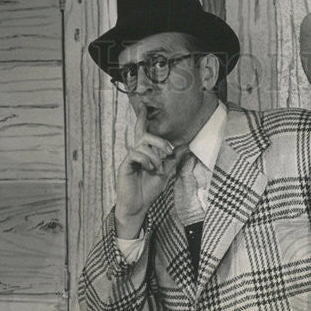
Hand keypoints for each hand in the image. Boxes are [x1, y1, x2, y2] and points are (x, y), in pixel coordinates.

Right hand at [114, 101, 177, 235]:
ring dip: (155, 157)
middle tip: (169, 152)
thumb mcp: (165, 173)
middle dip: (160, 142)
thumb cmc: (148, 190)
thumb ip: (173, 160)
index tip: (143, 104)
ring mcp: (130, 158)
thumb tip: (185, 146)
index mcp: (145, 153)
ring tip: (157, 169)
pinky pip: (135, 154)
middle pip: (146, 136)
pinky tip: (149, 169)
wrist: (138, 206)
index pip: (143, 132)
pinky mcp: (125, 165)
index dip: (142, 118)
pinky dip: (146, 160)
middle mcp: (136, 153)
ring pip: (143, 145)